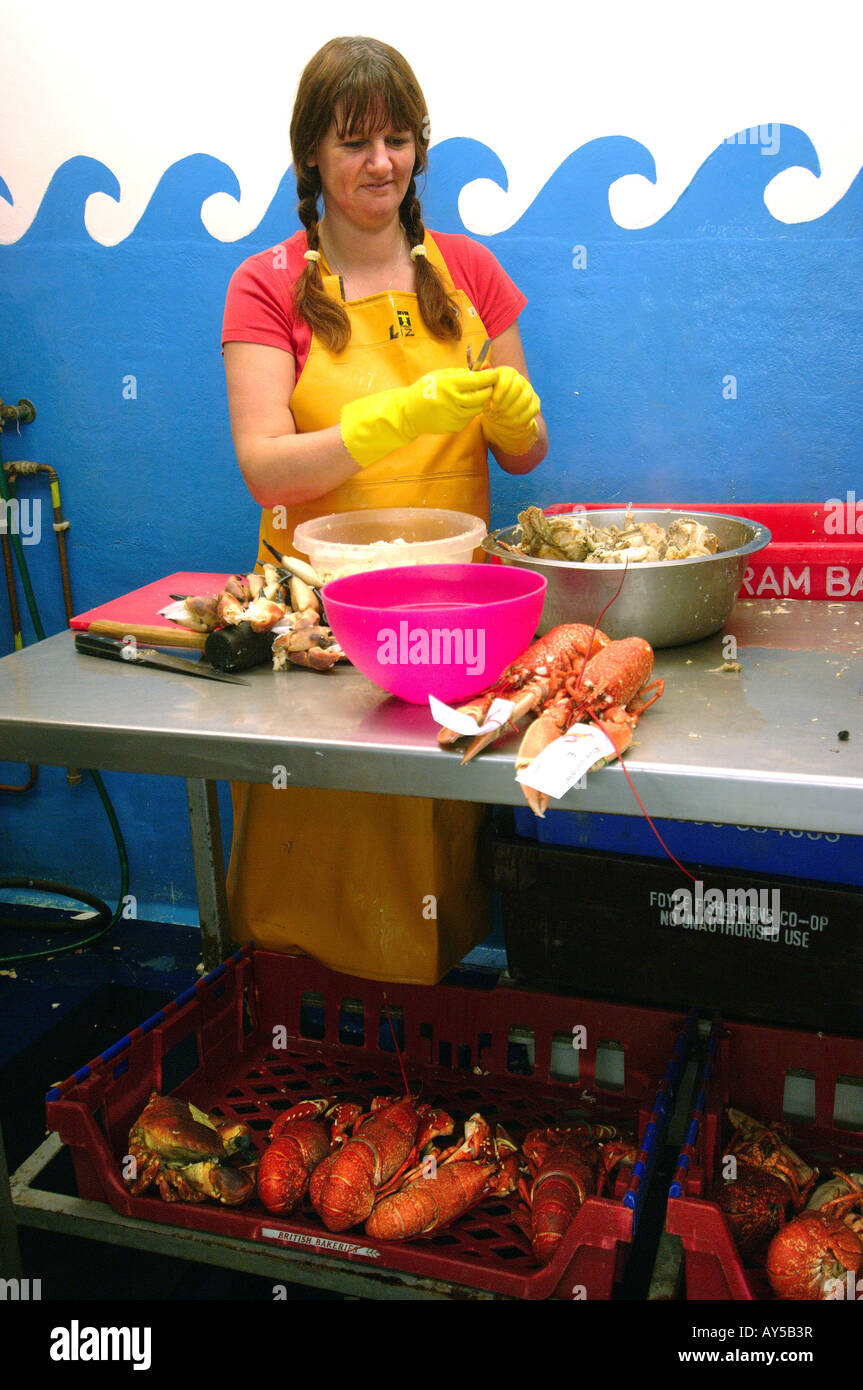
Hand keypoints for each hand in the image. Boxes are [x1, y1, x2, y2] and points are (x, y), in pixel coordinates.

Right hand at [340, 367, 494, 467]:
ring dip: (480, 401)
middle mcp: (453, 401)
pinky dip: (470, 411)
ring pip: (478, 408)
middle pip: (482, 396)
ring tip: (473, 394)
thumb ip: (461, 372)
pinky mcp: (455, 427)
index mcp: (449, 385)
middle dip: (489, 389)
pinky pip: (470, 418)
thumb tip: (482, 369)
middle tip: (489, 385)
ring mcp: (454, 416)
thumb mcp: (440, 375)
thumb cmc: (425, 389)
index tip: (495, 373)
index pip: (477, 380)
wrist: (409, 413)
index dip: (490, 376)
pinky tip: (461, 406)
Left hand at [482, 365, 540, 455]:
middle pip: (518, 386)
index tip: (492, 401)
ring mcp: (529, 391)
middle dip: (506, 400)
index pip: (508, 375)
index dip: (500, 389)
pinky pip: (531, 410)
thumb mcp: (482, 391)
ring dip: (512, 409)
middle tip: (496, 409)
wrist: (500, 415)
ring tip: (501, 416)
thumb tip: (485, 364)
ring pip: (526, 398)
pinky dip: (519, 418)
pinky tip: (509, 420)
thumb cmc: (488, 401)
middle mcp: (520, 379)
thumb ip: (482, 380)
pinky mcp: (535, 404)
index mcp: (507, 373)